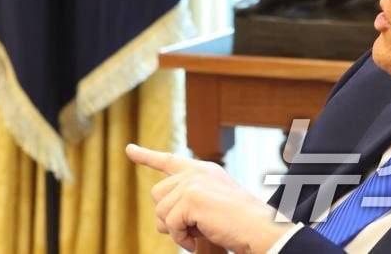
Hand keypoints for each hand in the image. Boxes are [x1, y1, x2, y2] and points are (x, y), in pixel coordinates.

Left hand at [126, 143, 286, 253]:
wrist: (260, 229)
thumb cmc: (239, 224)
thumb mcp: (211, 206)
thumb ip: (187, 201)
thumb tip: (160, 215)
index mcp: (203, 171)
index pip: (168, 161)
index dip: (147, 156)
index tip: (130, 149)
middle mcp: (195, 172)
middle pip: (158, 195)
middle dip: (169, 217)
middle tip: (192, 228)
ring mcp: (192, 183)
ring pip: (161, 212)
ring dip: (176, 230)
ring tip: (198, 233)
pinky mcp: (191, 198)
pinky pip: (171, 225)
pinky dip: (181, 239)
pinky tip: (196, 240)